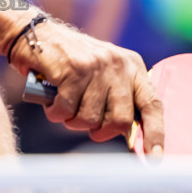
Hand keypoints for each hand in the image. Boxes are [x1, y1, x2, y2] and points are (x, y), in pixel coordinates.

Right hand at [10, 14, 165, 152]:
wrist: (36, 34)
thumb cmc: (70, 62)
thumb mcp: (104, 72)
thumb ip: (119, 97)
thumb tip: (129, 134)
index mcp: (132, 66)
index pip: (152, 104)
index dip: (155, 133)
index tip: (155, 158)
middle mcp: (118, 65)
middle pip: (120, 120)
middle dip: (100, 131)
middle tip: (85, 123)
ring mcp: (95, 67)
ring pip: (90, 119)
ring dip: (72, 121)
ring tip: (66, 103)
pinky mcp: (72, 70)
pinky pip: (66, 111)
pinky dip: (55, 113)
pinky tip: (52, 99)